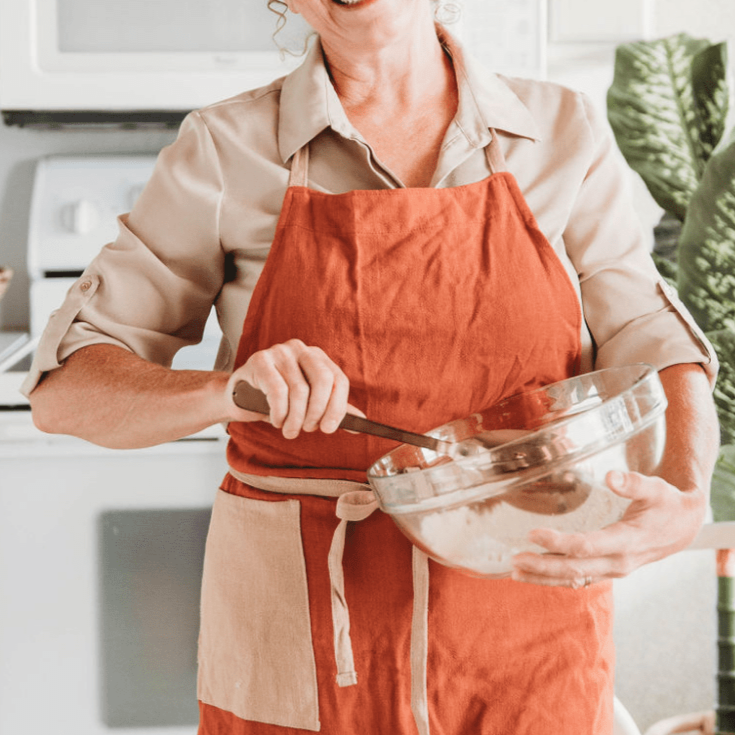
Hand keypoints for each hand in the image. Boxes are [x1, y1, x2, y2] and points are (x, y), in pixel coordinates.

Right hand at [225, 338, 360, 438]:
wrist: (239, 396)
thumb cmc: (276, 400)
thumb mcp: (308, 404)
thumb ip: (333, 410)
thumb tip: (362, 423)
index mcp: (317, 357)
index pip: (338, 379)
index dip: (337, 407)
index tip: (329, 428)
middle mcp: (300, 349)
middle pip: (323, 380)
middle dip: (318, 411)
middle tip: (309, 429)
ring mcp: (279, 351)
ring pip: (299, 390)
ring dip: (296, 418)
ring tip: (290, 430)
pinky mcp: (260, 360)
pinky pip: (277, 391)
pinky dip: (280, 413)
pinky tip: (277, 420)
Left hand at [510, 470, 707, 587]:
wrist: (684, 528)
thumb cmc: (667, 504)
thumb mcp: (657, 489)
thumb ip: (634, 483)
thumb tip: (612, 477)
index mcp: (628, 541)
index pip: (588, 546)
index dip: (559, 542)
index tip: (533, 534)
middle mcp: (619, 561)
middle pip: (575, 568)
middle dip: (543, 566)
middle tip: (515, 560)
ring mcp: (613, 569)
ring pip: (575, 579)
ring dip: (544, 577)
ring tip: (515, 572)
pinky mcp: (608, 570)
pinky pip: (579, 579)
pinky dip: (555, 579)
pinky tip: (534, 575)